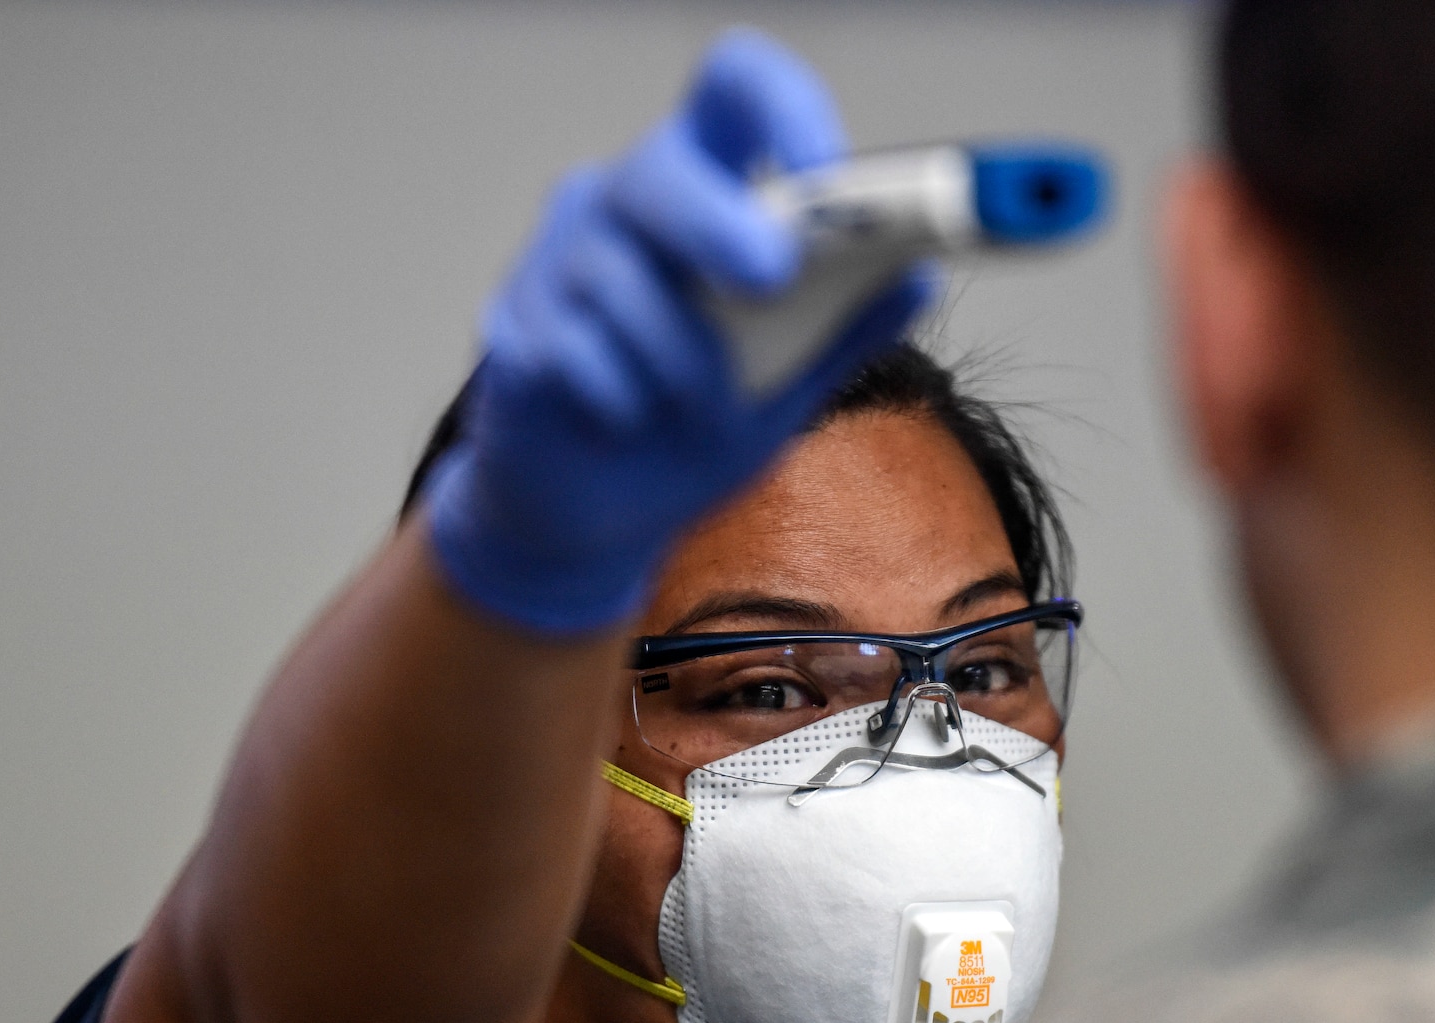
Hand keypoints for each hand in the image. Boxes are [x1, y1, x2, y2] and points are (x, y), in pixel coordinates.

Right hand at [427, 29, 936, 634]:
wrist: (599, 519)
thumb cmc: (688, 430)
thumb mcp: (788, 387)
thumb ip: (844, 330)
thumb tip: (919, 278)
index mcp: (704, 190)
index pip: (733, 92)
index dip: (781, 108)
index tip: (827, 170)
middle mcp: (623, 205)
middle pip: (661, 170)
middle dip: (719, 221)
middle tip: (771, 276)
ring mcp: (556, 261)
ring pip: (622, 280)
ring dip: (683, 364)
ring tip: (694, 409)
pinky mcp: (514, 330)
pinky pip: (577, 353)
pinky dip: (623, 402)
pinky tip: (624, 420)